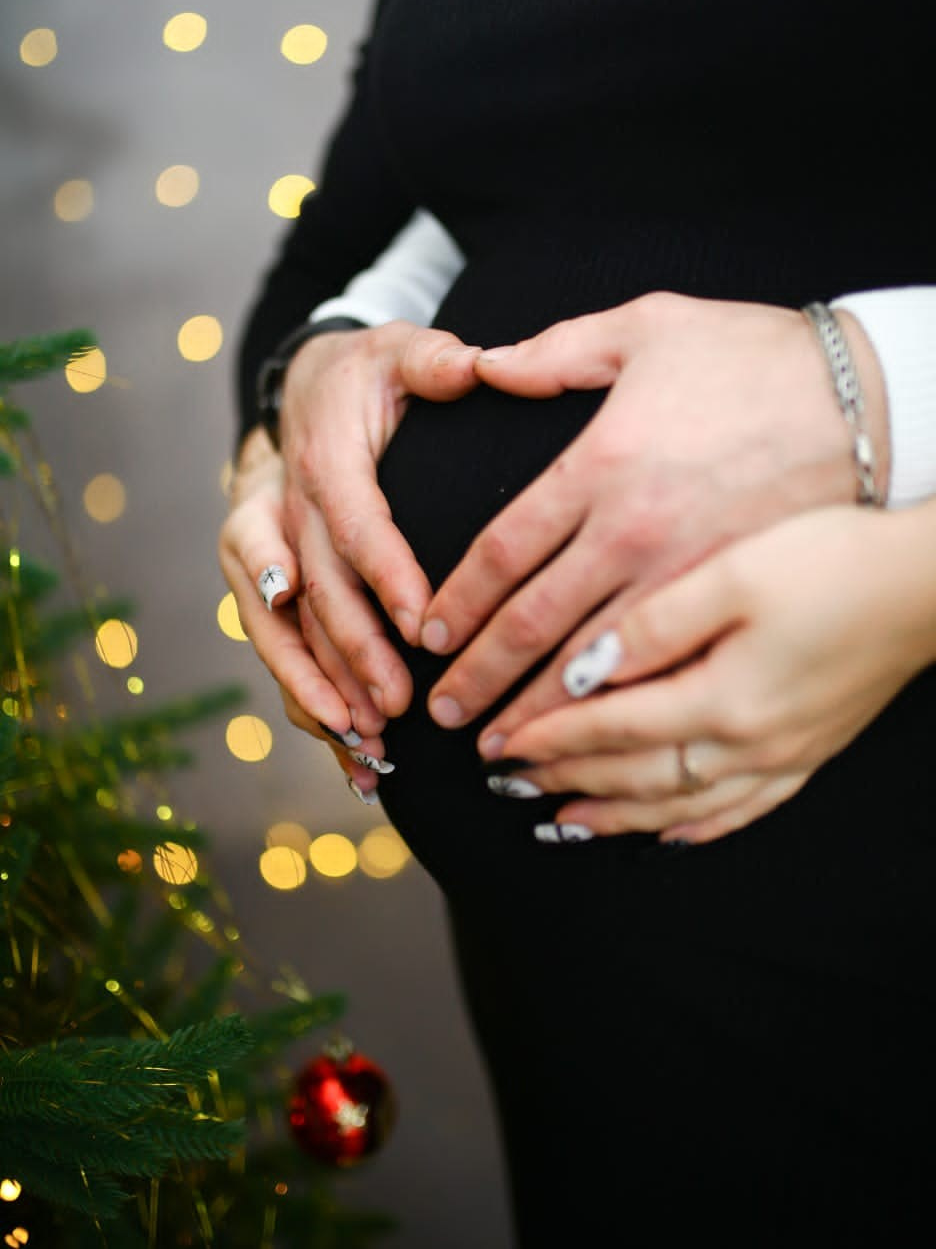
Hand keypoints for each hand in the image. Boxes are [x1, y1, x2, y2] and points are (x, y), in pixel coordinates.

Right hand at [280, 321, 479, 716]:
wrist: (302, 391)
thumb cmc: (364, 377)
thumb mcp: (396, 352)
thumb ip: (434, 360)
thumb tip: (478, 364)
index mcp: (323, 462)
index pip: (354, 525)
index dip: (384, 576)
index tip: (422, 624)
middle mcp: (284, 513)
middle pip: (316, 595)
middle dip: (353, 654)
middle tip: (397, 705)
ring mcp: (267, 555)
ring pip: (284, 633)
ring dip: (321, 689)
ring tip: (365, 740)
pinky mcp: (268, 585)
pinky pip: (280, 647)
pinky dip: (307, 699)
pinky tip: (347, 753)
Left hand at [418, 291, 889, 737]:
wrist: (872, 397)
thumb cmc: (758, 357)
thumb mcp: (650, 327)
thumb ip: (556, 350)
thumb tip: (484, 363)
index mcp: (603, 465)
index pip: (504, 553)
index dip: (457, 603)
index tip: (430, 637)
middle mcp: (637, 532)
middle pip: (535, 624)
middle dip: (483, 676)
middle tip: (448, 715)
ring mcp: (689, 578)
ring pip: (593, 667)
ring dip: (541, 713)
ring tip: (504, 748)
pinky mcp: (737, 604)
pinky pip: (664, 677)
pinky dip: (621, 719)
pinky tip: (595, 745)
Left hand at [486, 504, 935, 843]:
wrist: (928, 586)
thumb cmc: (833, 564)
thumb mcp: (735, 573)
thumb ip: (653, 624)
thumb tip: (583, 668)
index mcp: (721, 698)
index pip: (610, 727)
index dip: (547, 736)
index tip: (497, 743)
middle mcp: (748, 744)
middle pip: (634, 775)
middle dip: (564, 779)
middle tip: (505, 786)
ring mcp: (782, 757)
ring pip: (679, 805)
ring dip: (615, 815)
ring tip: (563, 822)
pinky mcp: (809, 753)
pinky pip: (740, 810)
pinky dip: (695, 827)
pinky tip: (670, 833)